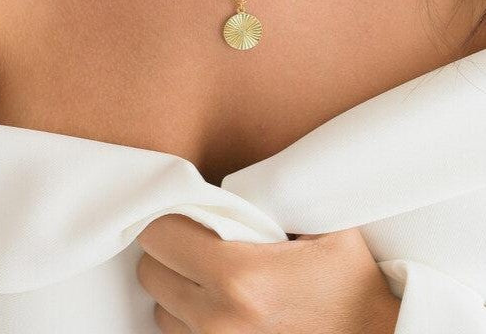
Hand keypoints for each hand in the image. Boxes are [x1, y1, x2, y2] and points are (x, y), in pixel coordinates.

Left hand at [136, 214, 400, 332]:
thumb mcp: (326, 229)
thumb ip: (275, 202)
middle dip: (169, 251)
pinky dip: (190, 320)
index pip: (160, 235)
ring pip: (161, 312)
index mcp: (240, 276)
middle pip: (152, 273)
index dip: (167, 216)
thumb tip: (229, 187)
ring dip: (178, 289)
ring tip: (213, 276)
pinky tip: (220, 306)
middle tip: (197, 238)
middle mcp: (219, 320)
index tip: (182, 209)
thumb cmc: (354, 287)